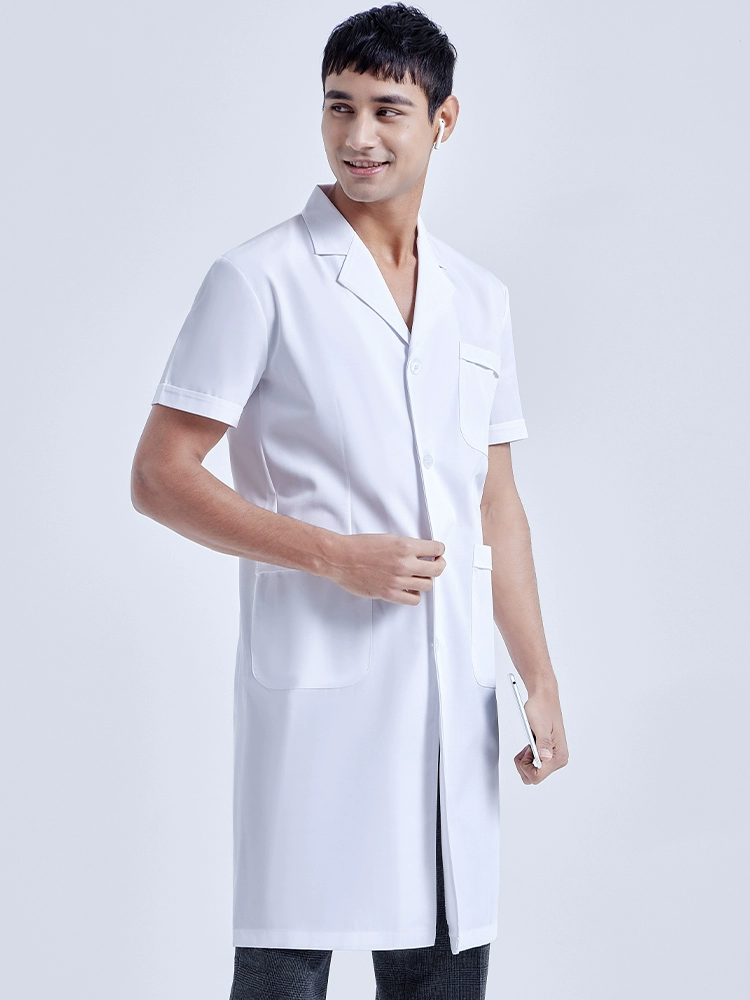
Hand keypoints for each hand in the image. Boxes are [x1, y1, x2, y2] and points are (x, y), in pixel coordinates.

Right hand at [326, 533, 445, 604]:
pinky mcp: (389, 594)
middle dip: (438, 565)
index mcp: (405, 546)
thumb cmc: (359, 546)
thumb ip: (406, 547)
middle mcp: (404, 564)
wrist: (340, 558)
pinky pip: (413, 599)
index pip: (436, 549)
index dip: (439, 550)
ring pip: (427, 585)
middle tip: (436, 564)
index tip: (437, 552)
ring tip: (419, 577)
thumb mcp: (388, 538)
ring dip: (425, 580)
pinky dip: (414, 594)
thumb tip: (421, 553)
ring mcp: (397, 580)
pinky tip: (409, 588)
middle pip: (436, 569)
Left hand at [514, 686, 568, 784]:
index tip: (527, 751)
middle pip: (535, 777)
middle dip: (525, 765)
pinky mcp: (548, 753)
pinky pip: (534, 764)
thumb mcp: (540, 726)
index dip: (526, 766)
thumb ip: (543, 743)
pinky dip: (527, 756)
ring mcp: (553, 757)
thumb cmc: (542, 708)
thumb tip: (545, 758)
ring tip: (529, 744)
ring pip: (533, 772)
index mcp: (559, 756)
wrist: (543, 698)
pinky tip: (530, 745)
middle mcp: (558, 759)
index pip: (538, 776)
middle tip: (527, 747)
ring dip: (526, 760)